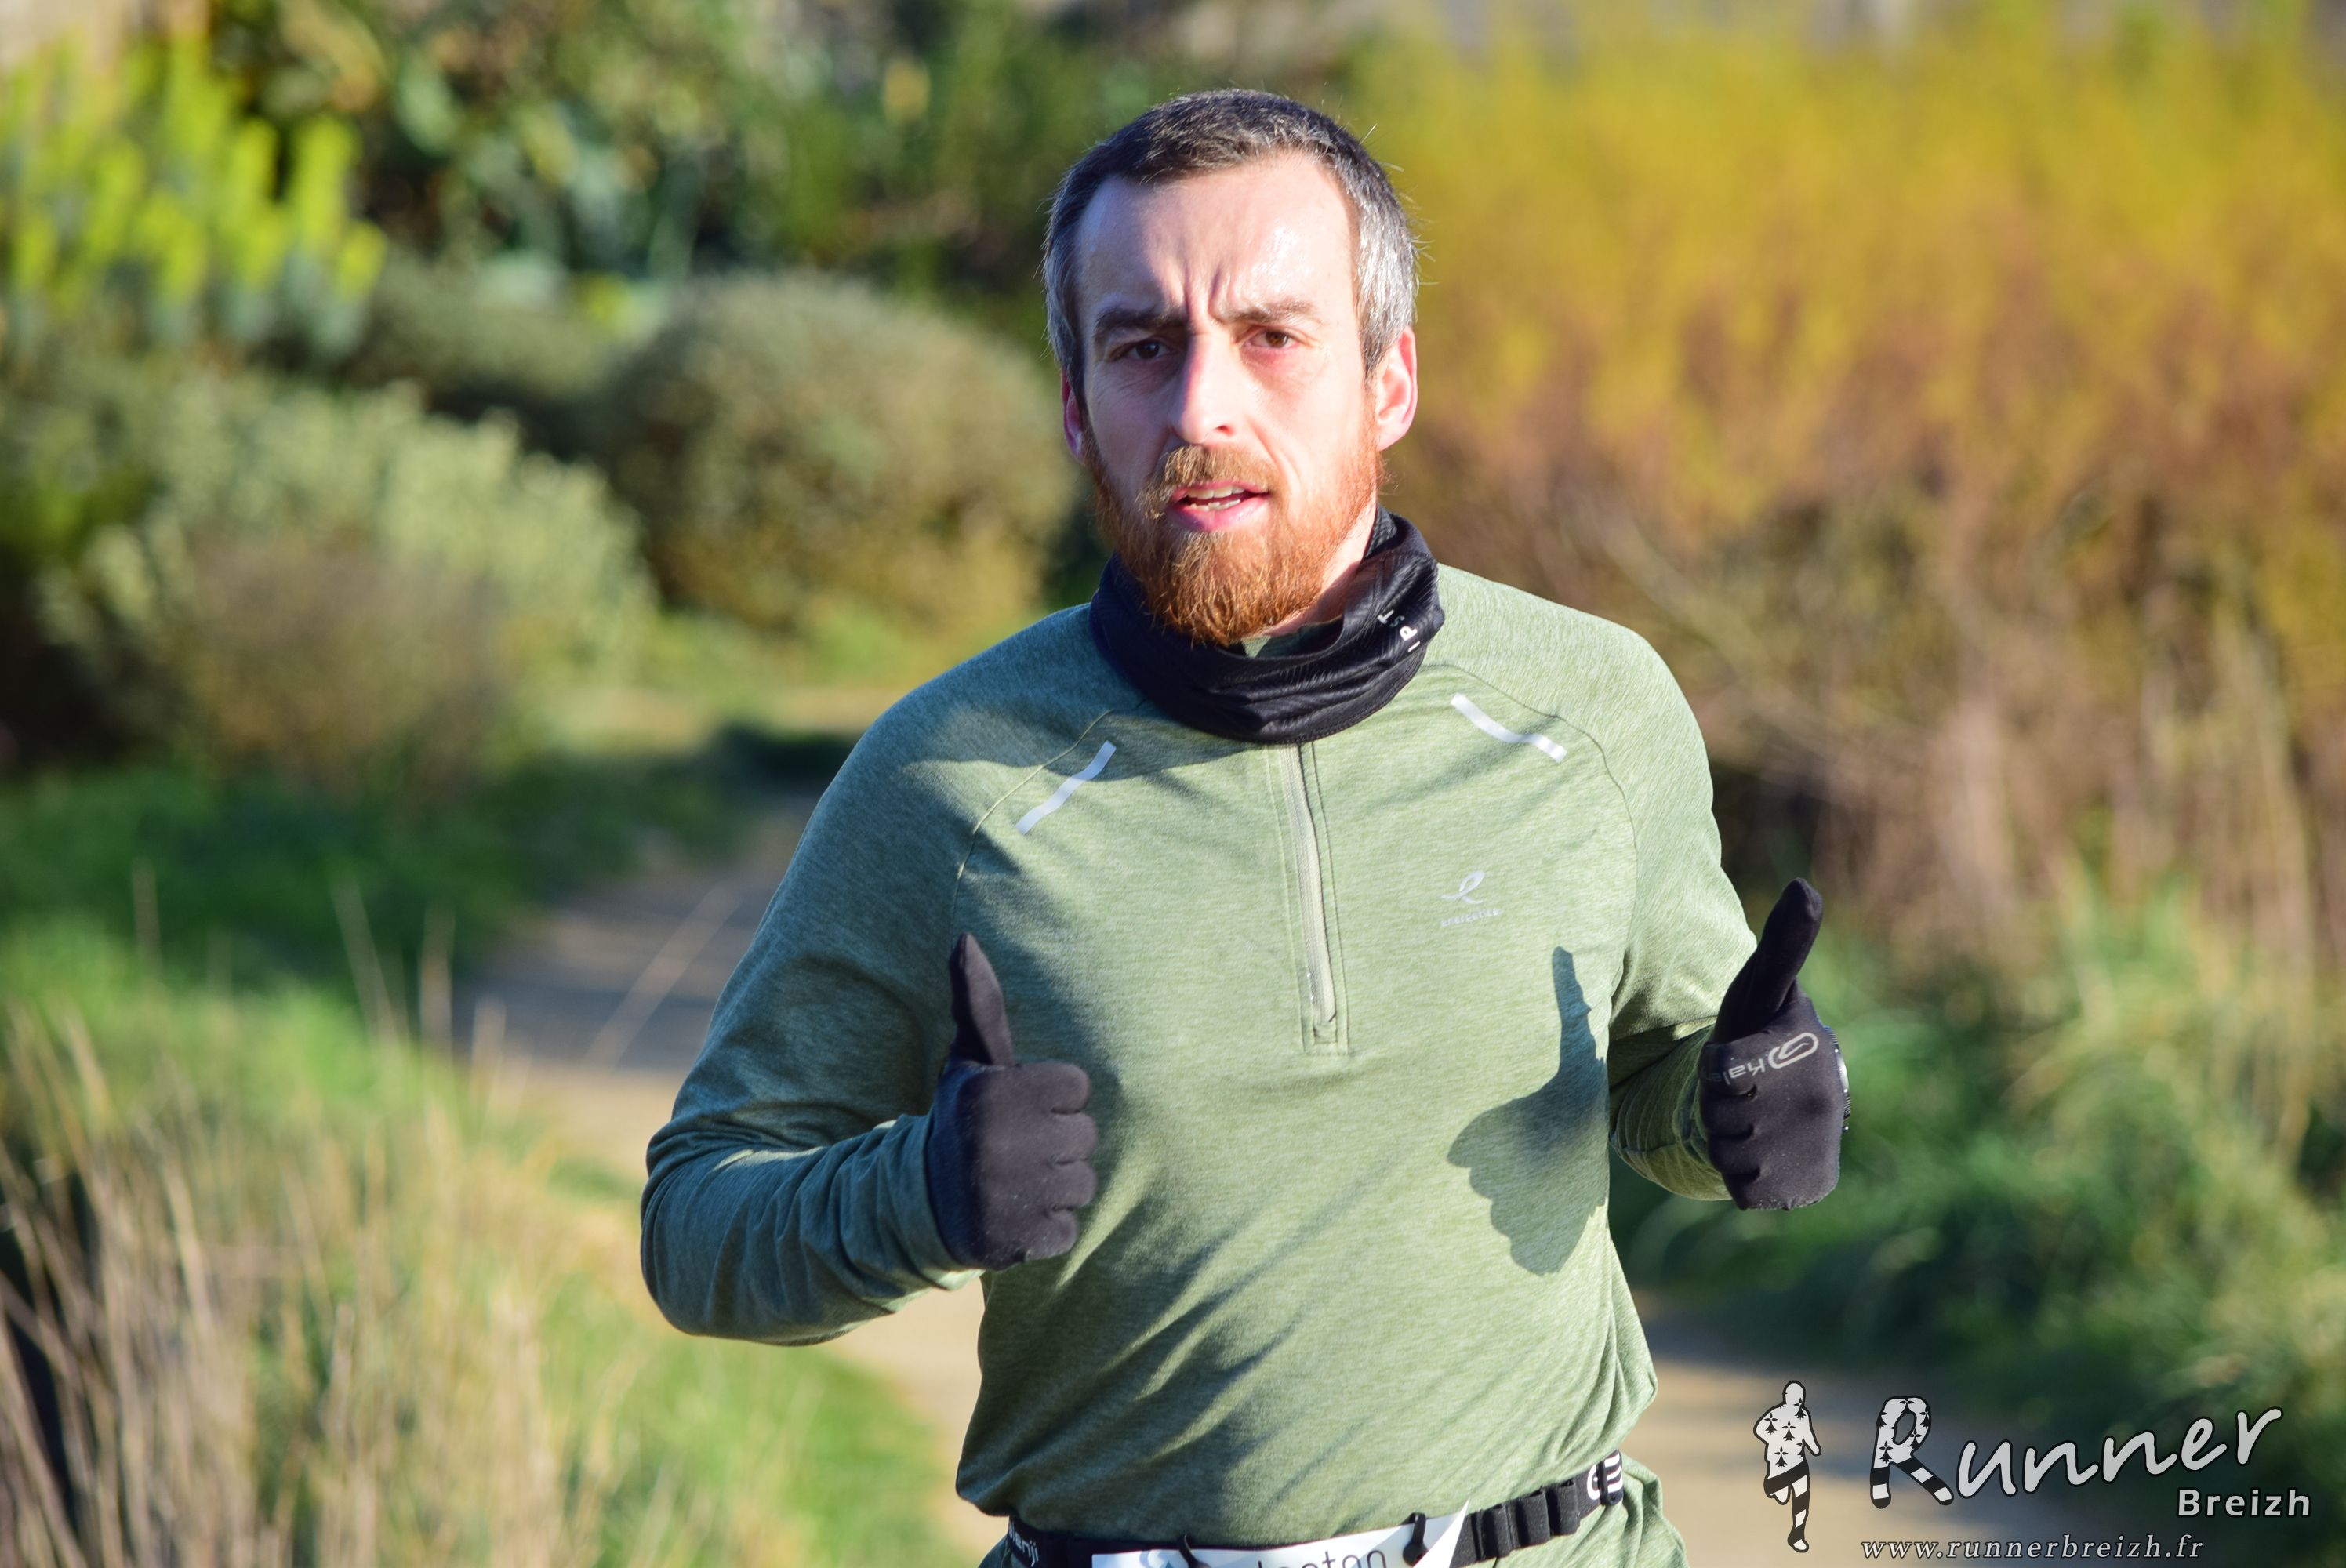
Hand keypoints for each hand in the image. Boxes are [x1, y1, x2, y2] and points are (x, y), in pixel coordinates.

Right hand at [922, 932, 1098, 1268]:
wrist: (919, 1205)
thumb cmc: (963, 1121)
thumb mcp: (968, 1064)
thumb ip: (978, 1003)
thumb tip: (965, 938)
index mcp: (994, 1095)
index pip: (1078, 1087)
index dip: (1054, 1098)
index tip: (1020, 1108)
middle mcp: (999, 1144)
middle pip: (1086, 1137)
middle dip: (1058, 1142)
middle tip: (1016, 1149)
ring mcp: (1008, 1197)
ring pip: (1084, 1184)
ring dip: (1057, 1185)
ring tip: (1016, 1180)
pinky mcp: (1018, 1242)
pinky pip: (1069, 1229)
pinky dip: (1047, 1227)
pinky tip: (1014, 1214)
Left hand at [1697, 879, 1850, 1210]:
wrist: (1791, 1101)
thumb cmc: (1764, 1032)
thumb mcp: (1763, 989)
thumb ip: (1781, 944)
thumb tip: (1805, 888)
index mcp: (1805, 1048)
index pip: (1725, 1072)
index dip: (1714, 1069)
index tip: (1725, 1062)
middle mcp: (1821, 1101)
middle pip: (1719, 1116)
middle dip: (1715, 1105)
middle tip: (1739, 1090)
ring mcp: (1818, 1147)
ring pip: (1726, 1155)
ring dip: (1724, 1140)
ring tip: (1749, 1119)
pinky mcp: (1811, 1186)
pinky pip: (1743, 1191)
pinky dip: (1741, 1178)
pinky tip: (1761, 1154)